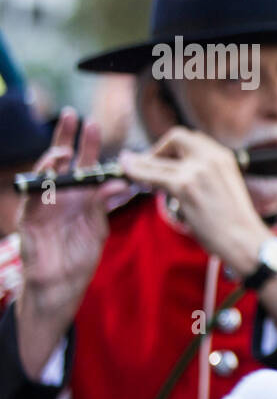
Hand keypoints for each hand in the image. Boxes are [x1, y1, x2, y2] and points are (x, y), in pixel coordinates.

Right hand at [15, 109, 127, 376]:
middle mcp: (60, 194)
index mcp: (79, 194)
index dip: (87, 144)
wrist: (62, 284)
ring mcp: (43, 205)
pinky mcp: (30, 219)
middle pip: (61, 160)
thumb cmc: (80, 254)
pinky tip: (49, 176)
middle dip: (66, 137)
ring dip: (52, 160)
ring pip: (45, 175)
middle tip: (72, 115)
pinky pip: (33, 197)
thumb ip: (107, 203)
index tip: (94, 124)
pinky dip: (41, 185)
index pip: (83, 163)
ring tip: (62, 149)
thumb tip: (123, 182)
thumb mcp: (98, 225)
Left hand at [119, 127, 271, 274]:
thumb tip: (176, 169)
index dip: (173, 147)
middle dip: (158, 149)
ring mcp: (197, 170)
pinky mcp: (184, 186)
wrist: (243, 238)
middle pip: (175, 137)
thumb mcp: (225, 186)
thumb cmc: (234, 220)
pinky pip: (151, 175)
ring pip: (157, 159)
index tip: (165, 160)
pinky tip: (133, 178)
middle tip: (148, 165)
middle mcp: (212, 157)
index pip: (192, 138)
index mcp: (224, 156)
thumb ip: (206, 173)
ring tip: (130, 169)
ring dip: (140, 164)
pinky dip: (136, 174)